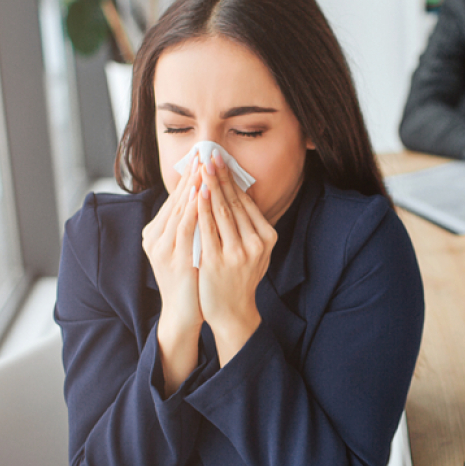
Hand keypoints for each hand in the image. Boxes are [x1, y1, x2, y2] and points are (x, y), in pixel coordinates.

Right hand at [141, 156, 202, 391]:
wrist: (184, 313)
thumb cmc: (190, 279)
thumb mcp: (188, 246)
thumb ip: (191, 225)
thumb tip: (205, 198)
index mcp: (156, 233)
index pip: (174, 199)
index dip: (188, 178)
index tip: (202, 158)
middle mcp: (155, 238)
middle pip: (175, 200)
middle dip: (191, 176)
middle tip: (203, 154)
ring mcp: (162, 249)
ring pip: (178, 211)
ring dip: (191, 188)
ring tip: (203, 168)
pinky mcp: (173, 260)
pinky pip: (185, 230)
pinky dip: (192, 210)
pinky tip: (201, 195)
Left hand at [196, 149, 276, 363]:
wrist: (232, 311)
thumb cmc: (240, 277)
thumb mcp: (254, 251)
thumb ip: (250, 226)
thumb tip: (240, 193)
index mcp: (267, 238)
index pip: (246, 202)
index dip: (233, 180)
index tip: (222, 160)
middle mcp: (255, 243)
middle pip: (234, 203)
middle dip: (220, 176)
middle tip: (210, 154)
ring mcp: (237, 252)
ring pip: (221, 211)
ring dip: (210, 186)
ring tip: (202, 166)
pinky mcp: (217, 260)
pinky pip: (207, 228)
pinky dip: (202, 207)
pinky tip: (197, 192)